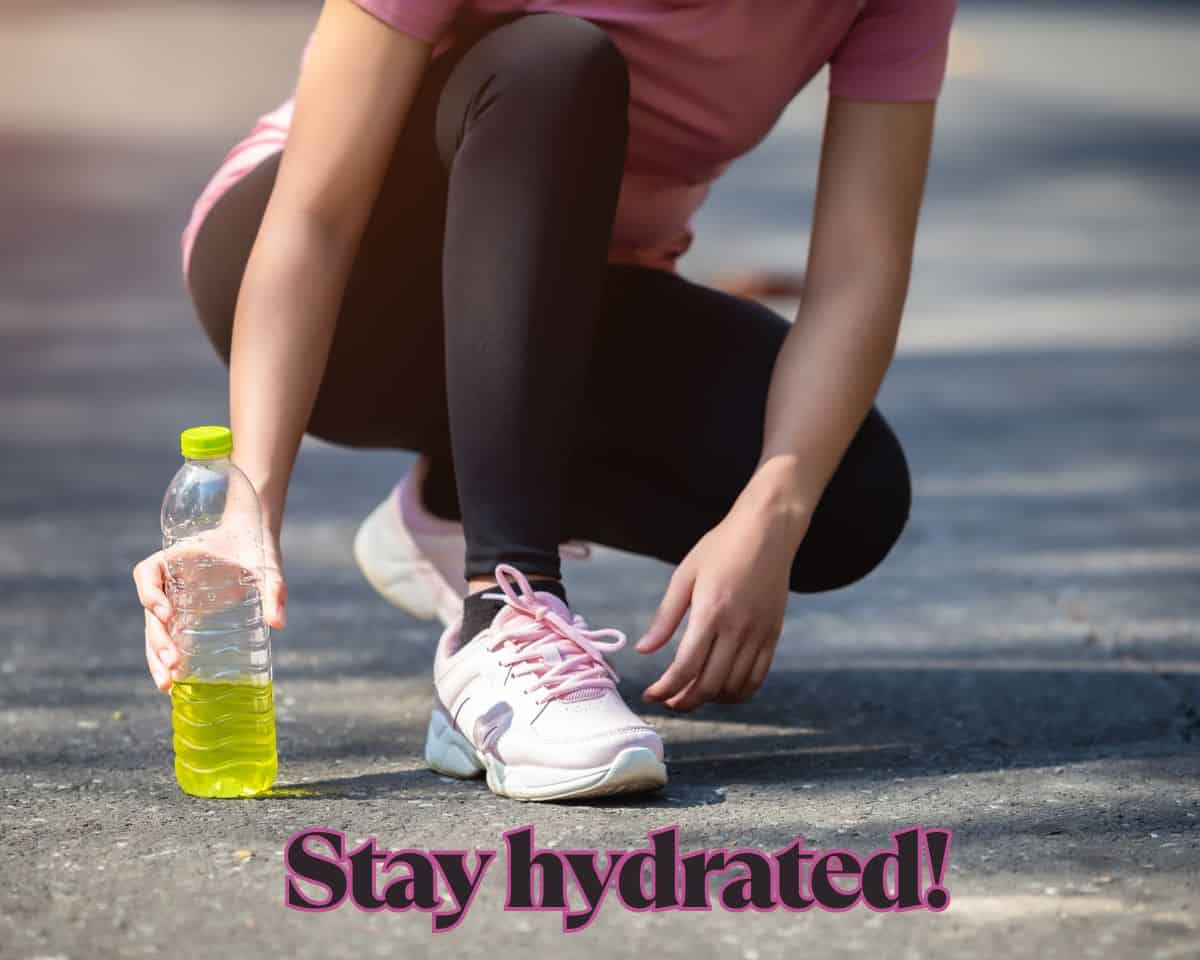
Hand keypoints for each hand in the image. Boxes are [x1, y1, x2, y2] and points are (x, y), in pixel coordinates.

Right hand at [132, 528, 286, 691]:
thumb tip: (278, 624)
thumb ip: (274, 590)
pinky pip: (170, 635)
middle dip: (157, 640)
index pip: (147, 574)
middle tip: (172, 663)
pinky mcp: (186, 614)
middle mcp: (170, 580)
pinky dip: (168, 656)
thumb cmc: (257, 549)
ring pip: (156, 629)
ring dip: (156, 656)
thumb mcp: (268, 567)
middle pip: (150, 611)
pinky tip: (174, 681)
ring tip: (167, 684)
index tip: (168, 614)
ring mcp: (175, 599)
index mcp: (177, 558)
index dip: (150, 594)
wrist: (254, 542)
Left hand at [636, 499, 802, 710]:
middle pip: (710, 684)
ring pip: (734, 687)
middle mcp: (737, 628)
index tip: (650, 695)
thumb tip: (644, 650)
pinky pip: (757, 678)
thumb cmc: (721, 548)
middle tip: (668, 701)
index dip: (665, 688)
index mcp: (711, 612)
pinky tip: (721, 690)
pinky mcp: (773, 635)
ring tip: (692, 694)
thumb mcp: (685, 575)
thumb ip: (665, 617)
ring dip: (710, 699)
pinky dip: (738, 693)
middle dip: (685, 701)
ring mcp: (759, 634)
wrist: (767, 531)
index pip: (686, 667)